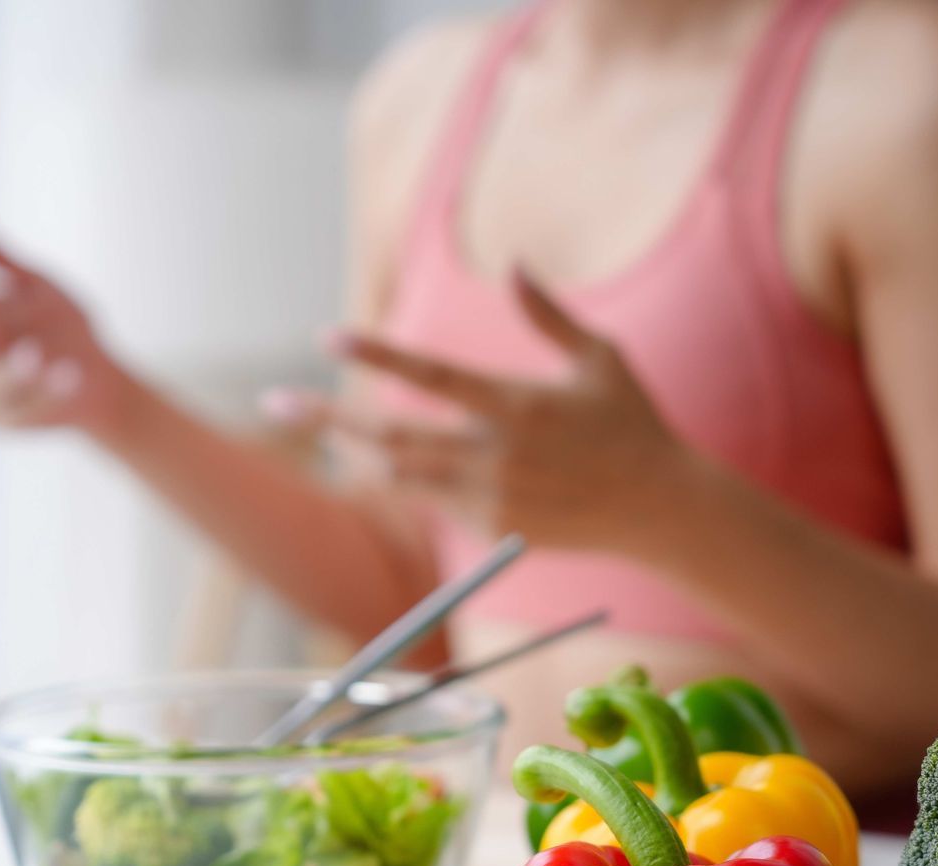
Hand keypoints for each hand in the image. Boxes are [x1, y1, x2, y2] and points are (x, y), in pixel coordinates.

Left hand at [318, 268, 703, 552]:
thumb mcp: (601, 358)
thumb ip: (550, 316)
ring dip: (355, 452)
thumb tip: (515, 265)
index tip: (329, 336)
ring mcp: (490, 497)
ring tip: (320, 431)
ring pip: (400, 475)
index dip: (377, 354)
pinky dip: (405, 479)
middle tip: (276, 403)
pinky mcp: (492, 528)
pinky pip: (432, 500)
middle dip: (328, 419)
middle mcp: (495, 454)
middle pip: (392, 436)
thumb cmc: (634, 424)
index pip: (431, 375)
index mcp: (517, 404)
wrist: (661, 510)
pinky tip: (380, 461)